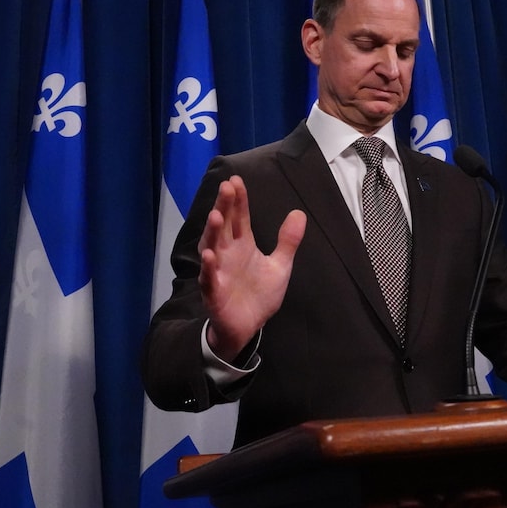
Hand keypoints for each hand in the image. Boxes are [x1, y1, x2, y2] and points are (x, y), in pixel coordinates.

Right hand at [199, 175, 306, 360]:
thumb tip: (299, 213)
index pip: (239, 218)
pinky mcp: (214, 293)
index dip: (239, 200)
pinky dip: (207, 268)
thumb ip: (287, 241)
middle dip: (224, 207)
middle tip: (227, 187)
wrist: (248, 326)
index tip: (236, 180)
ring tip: (216, 216)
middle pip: (224, 226)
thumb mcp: (279, 266)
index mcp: (242, 245)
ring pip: (212, 248)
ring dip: (212, 233)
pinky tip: (208, 256)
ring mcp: (218, 272)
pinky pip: (208, 279)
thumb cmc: (259, 294)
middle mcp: (227, 254)